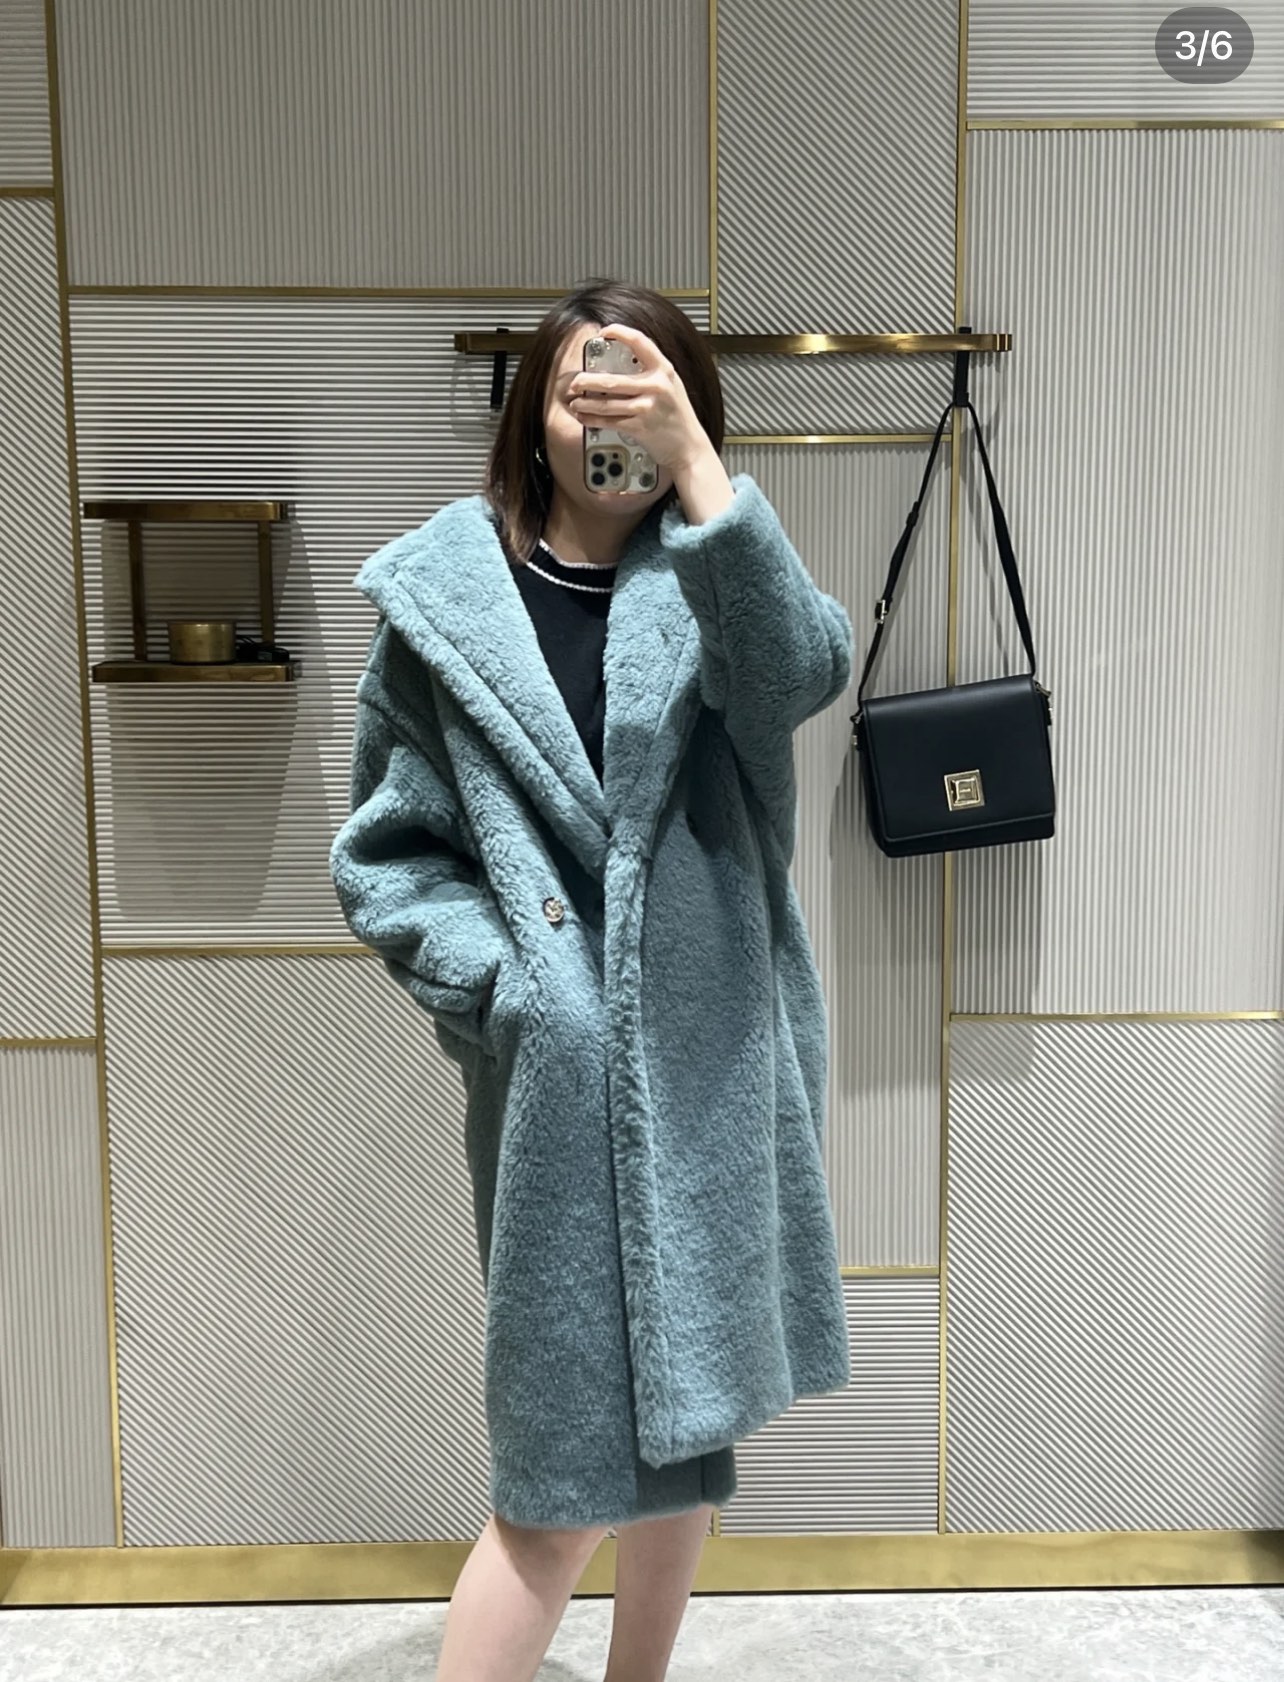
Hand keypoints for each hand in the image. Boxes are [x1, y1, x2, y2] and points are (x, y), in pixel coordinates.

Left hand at [566, 323, 711, 474]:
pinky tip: (585, 417)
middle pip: (612, 380)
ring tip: (575, 401)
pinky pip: (609, 422)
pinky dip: (593, 420)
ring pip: (607, 403)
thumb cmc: (678, 416)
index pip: (639, 341)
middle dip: (587, 381)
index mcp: (664, 370)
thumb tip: (622, 362)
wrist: (689, 446)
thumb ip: (651, 372)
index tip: (604, 332)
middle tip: (576, 381)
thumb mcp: (671, 385)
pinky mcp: (640, 427)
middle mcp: (656, 386)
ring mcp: (647, 407)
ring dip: (586, 403)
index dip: (619, 332)